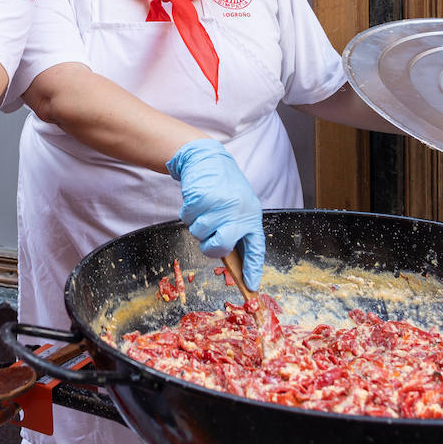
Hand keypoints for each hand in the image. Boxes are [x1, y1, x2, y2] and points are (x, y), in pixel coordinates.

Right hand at [165, 139, 265, 289]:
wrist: (207, 158)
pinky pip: (188, 218)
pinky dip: (187, 212)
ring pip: (200, 233)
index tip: (250, 285)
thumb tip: (230, 257)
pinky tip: (196, 200)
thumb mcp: (239, 206)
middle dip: (210, 247)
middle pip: (221, 247)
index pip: (255, 247)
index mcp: (252, 215)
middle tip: (208, 237)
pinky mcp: (202, 197)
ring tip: (204, 209)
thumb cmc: (224, 187)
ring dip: (196, 224)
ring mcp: (220, 204)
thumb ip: (236, 229)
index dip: (253, 268)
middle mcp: (239, 211)